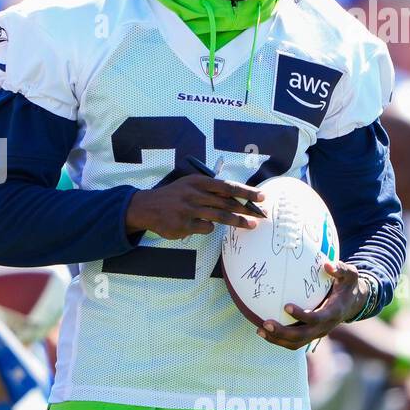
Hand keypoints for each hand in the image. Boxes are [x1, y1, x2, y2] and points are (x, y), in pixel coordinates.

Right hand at [125, 174, 264, 240]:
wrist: (147, 207)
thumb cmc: (174, 196)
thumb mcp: (190, 185)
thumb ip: (210, 189)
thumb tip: (237, 197)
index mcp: (198, 181)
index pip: (228, 186)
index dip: (246, 192)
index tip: (261, 196)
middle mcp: (194, 194)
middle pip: (227, 203)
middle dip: (247, 209)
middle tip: (261, 215)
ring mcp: (189, 210)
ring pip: (220, 216)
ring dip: (237, 221)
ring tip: (250, 225)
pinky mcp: (184, 225)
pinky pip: (206, 228)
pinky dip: (208, 227)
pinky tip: (200, 225)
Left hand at [256, 259, 366, 349]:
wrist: (352, 303)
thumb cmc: (347, 285)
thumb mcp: (350, 275)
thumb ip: (340, 269)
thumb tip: (327, 264)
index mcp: (333, 313)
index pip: (316, 318)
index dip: (302, 315)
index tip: (286, 306)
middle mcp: (324, 327)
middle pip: (302, 336)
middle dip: (283, 332)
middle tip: (265, 323)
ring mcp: (317, 334)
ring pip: (296, 343)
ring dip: (277, 339)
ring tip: (260, 330)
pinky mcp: (310, 335)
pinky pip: (293, 343)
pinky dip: (278, 340)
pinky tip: (262, 331)